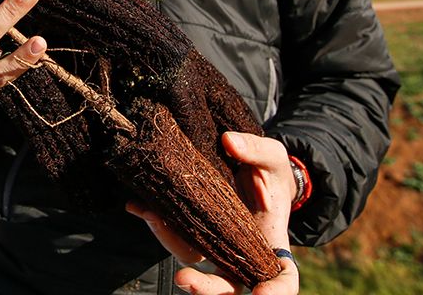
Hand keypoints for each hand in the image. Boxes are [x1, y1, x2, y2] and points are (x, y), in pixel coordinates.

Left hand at [125, 132, 298, 294]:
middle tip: (183, 280)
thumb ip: (256, 150)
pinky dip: (157, 223)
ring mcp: (216, 245)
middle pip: (228, 284)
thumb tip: (229, 142)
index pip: (283, 279)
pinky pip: (176, 236)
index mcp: (272, 242)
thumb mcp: (272, 157)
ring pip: (194, 259)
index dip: (275, 292)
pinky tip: (139, 206)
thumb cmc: (269, 171)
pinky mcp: (194, 232)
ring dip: (170, 242)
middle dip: (206, 287)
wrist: (250, 171)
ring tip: (150, 215)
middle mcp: (243, 253)